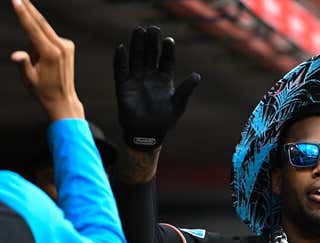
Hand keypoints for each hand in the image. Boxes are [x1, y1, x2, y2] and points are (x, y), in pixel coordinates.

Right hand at [11, 0, 83, 119]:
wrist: (63, 99)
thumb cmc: (43, 90)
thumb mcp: (29, 79)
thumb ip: (23, 64)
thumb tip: (17, 55)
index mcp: (51, 54)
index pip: (33, 29)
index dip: (23, 13)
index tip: (17, 1)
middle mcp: (61, 47)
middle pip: (41, 23)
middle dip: (28, 9)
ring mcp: (67, 46)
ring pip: (44, 32)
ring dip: (35, 39)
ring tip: (38, 63)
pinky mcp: (68, 46)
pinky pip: (50, 38)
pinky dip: (42, 43)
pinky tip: (44, 60)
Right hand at [114, 26, 200, 150]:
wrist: (147, 134)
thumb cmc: (165, 120)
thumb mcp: (178, 105)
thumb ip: (186, 90)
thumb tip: (197, 76)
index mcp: (164, 80)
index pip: (166, 61)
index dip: (167, 51)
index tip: (169, 40)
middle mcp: (150, 77)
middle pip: (150, 55)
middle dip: (151, 42)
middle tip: (152, 28)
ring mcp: (136, 80)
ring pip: (136, 59)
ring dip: (137, 45)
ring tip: (138, 31)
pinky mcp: (123, 87)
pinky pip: (121, 71)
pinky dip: (120, 60)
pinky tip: (121, 48)